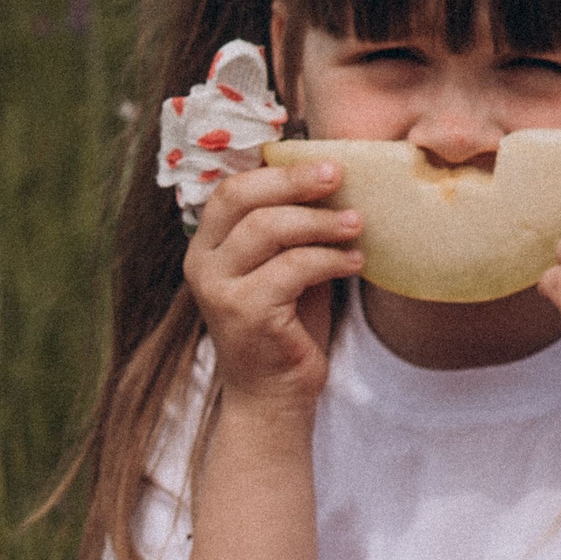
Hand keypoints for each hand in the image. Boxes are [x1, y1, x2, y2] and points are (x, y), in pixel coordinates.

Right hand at [180, 159, 363, 405]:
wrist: (274, 396)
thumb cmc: (286, 326)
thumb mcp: (284, 266)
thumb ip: (291, 227)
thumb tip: (329, 174)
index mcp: (207, 246)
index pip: (232, 189)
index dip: (277, 171)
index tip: (325, 163)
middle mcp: (202, 264)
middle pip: (244, 199)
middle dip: (296, 182)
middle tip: (339, 176)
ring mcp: (219, 290)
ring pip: (269, 229)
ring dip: (321, 222)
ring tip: (357, 225)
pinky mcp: (244, 314)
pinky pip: (293, 268)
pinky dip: (330, 259)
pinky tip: (355, 263)